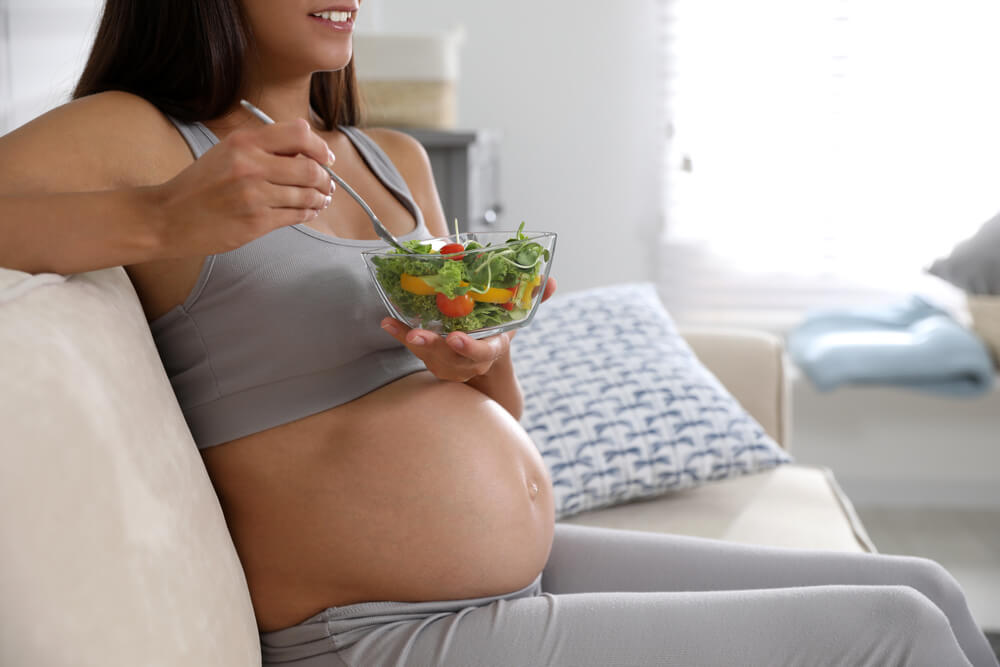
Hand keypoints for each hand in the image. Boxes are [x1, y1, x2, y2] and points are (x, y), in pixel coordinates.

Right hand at [152, 119, 335, 256]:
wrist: (168, 217)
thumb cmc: (199, 185)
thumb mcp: (226, 152)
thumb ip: (263, 147)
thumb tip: (306, 146)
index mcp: (243, 142)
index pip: (299, 134)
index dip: (319, 147)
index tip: (325, 157)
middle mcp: (251, 166)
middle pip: (310, 168)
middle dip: (325, 178)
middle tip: (327, 183)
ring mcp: (254, 196)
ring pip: (307, 195)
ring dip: (320, 198)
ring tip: (321, 198)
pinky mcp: (256, 222)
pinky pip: (296, 215)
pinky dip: (309, 213)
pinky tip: (309, 211)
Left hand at [380, 276, 556, 381]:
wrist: (486, 366)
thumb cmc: (498, 333)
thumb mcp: (517, 316)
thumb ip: (532, 298)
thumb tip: (549, 281)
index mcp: (492, 348)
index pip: (483, 352)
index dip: (469, 347)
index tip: (455, 338)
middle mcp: (469, 361)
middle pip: (451, 357)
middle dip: (434, 346)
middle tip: (418, 335)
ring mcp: (449, 364)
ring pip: (430, 356)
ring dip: (412, 341)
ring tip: (397, 326)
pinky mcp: (431, 360)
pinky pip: (414, 349)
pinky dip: (400, 335)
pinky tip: (386, 321)